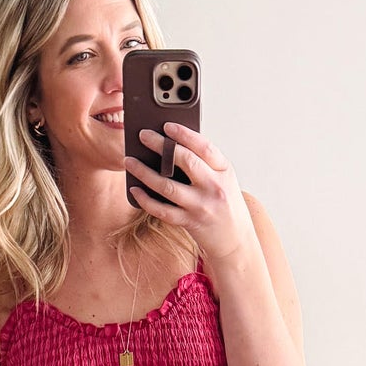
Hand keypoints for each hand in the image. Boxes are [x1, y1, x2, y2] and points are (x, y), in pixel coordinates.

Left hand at [125, 122, 255, 265]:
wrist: (236, 240)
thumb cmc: (225, 204)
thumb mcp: (223, 179)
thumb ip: (204, 164)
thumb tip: (170, 144)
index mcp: (224, 170)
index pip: (204, 147)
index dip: (184, 134)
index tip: (166, 125)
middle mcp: (214, 187)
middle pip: (185, 161)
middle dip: (161, 145)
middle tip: (143, 135)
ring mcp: (201, 206)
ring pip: (167, 186)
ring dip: (144, 172)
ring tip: (130, 161)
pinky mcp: (190, 222)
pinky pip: (162, 210)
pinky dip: (145, 200)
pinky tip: (135, 190)